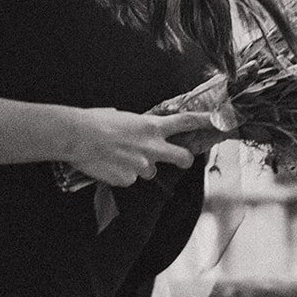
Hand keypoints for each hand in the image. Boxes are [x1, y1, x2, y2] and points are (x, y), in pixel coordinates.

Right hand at [66, 108, 215, 186]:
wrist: (78, 136)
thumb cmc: (96, 121)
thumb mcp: (122, 116)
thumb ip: (136, 126)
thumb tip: (135, 132)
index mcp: (152, 126)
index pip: (186, 122)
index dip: (205, 122)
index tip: (218, 121)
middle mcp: (152, 147)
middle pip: (183, 158)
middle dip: (184, 160)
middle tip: (180, 160)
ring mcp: (141, 166)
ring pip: (149, 171)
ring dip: (140, 166)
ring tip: (118, 156)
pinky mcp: (128, 179)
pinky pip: (129, 179)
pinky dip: (121, 174)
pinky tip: (108, 165)